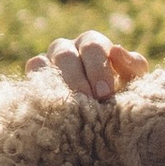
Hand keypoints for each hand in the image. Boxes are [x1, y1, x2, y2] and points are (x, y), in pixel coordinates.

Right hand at [28, 27, 150, 101]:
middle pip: (66, 55)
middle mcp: (67, 49)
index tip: (106, 94)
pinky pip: (32, 75)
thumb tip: (116, 50)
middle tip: (89, 102)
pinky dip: (40, 87)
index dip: (98, 69)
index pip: (92, 46)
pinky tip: (54, 106)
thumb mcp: (132, 81)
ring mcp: (47, 62)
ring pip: (43, 63)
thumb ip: (132, 66)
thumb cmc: (120, 94)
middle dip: (78, 80)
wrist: (101, 121)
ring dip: (57, 86)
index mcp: (92, 44)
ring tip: (71, 107)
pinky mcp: (34, 77)